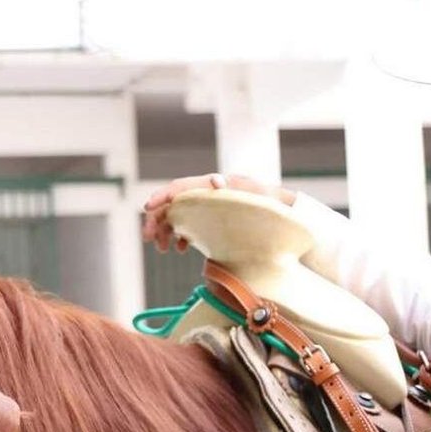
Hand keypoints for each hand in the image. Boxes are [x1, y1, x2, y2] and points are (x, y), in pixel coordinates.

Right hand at [141, 173, 296, 252]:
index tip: (147, 208)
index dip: (162, 196)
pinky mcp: (210, 220)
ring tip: (163, 249)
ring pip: (177, 216)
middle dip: (157, 220)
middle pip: (173, 203)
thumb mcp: (256, 197)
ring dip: (166, 231)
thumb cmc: (271, 206)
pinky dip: (179, 237)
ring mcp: (207, 207)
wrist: (282, 214)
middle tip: (148, 238)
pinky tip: (180, 250)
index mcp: (213, 185)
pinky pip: (187, 226)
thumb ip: (235, 189)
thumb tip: (216, 181)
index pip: (180, 186)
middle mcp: (206, 194)